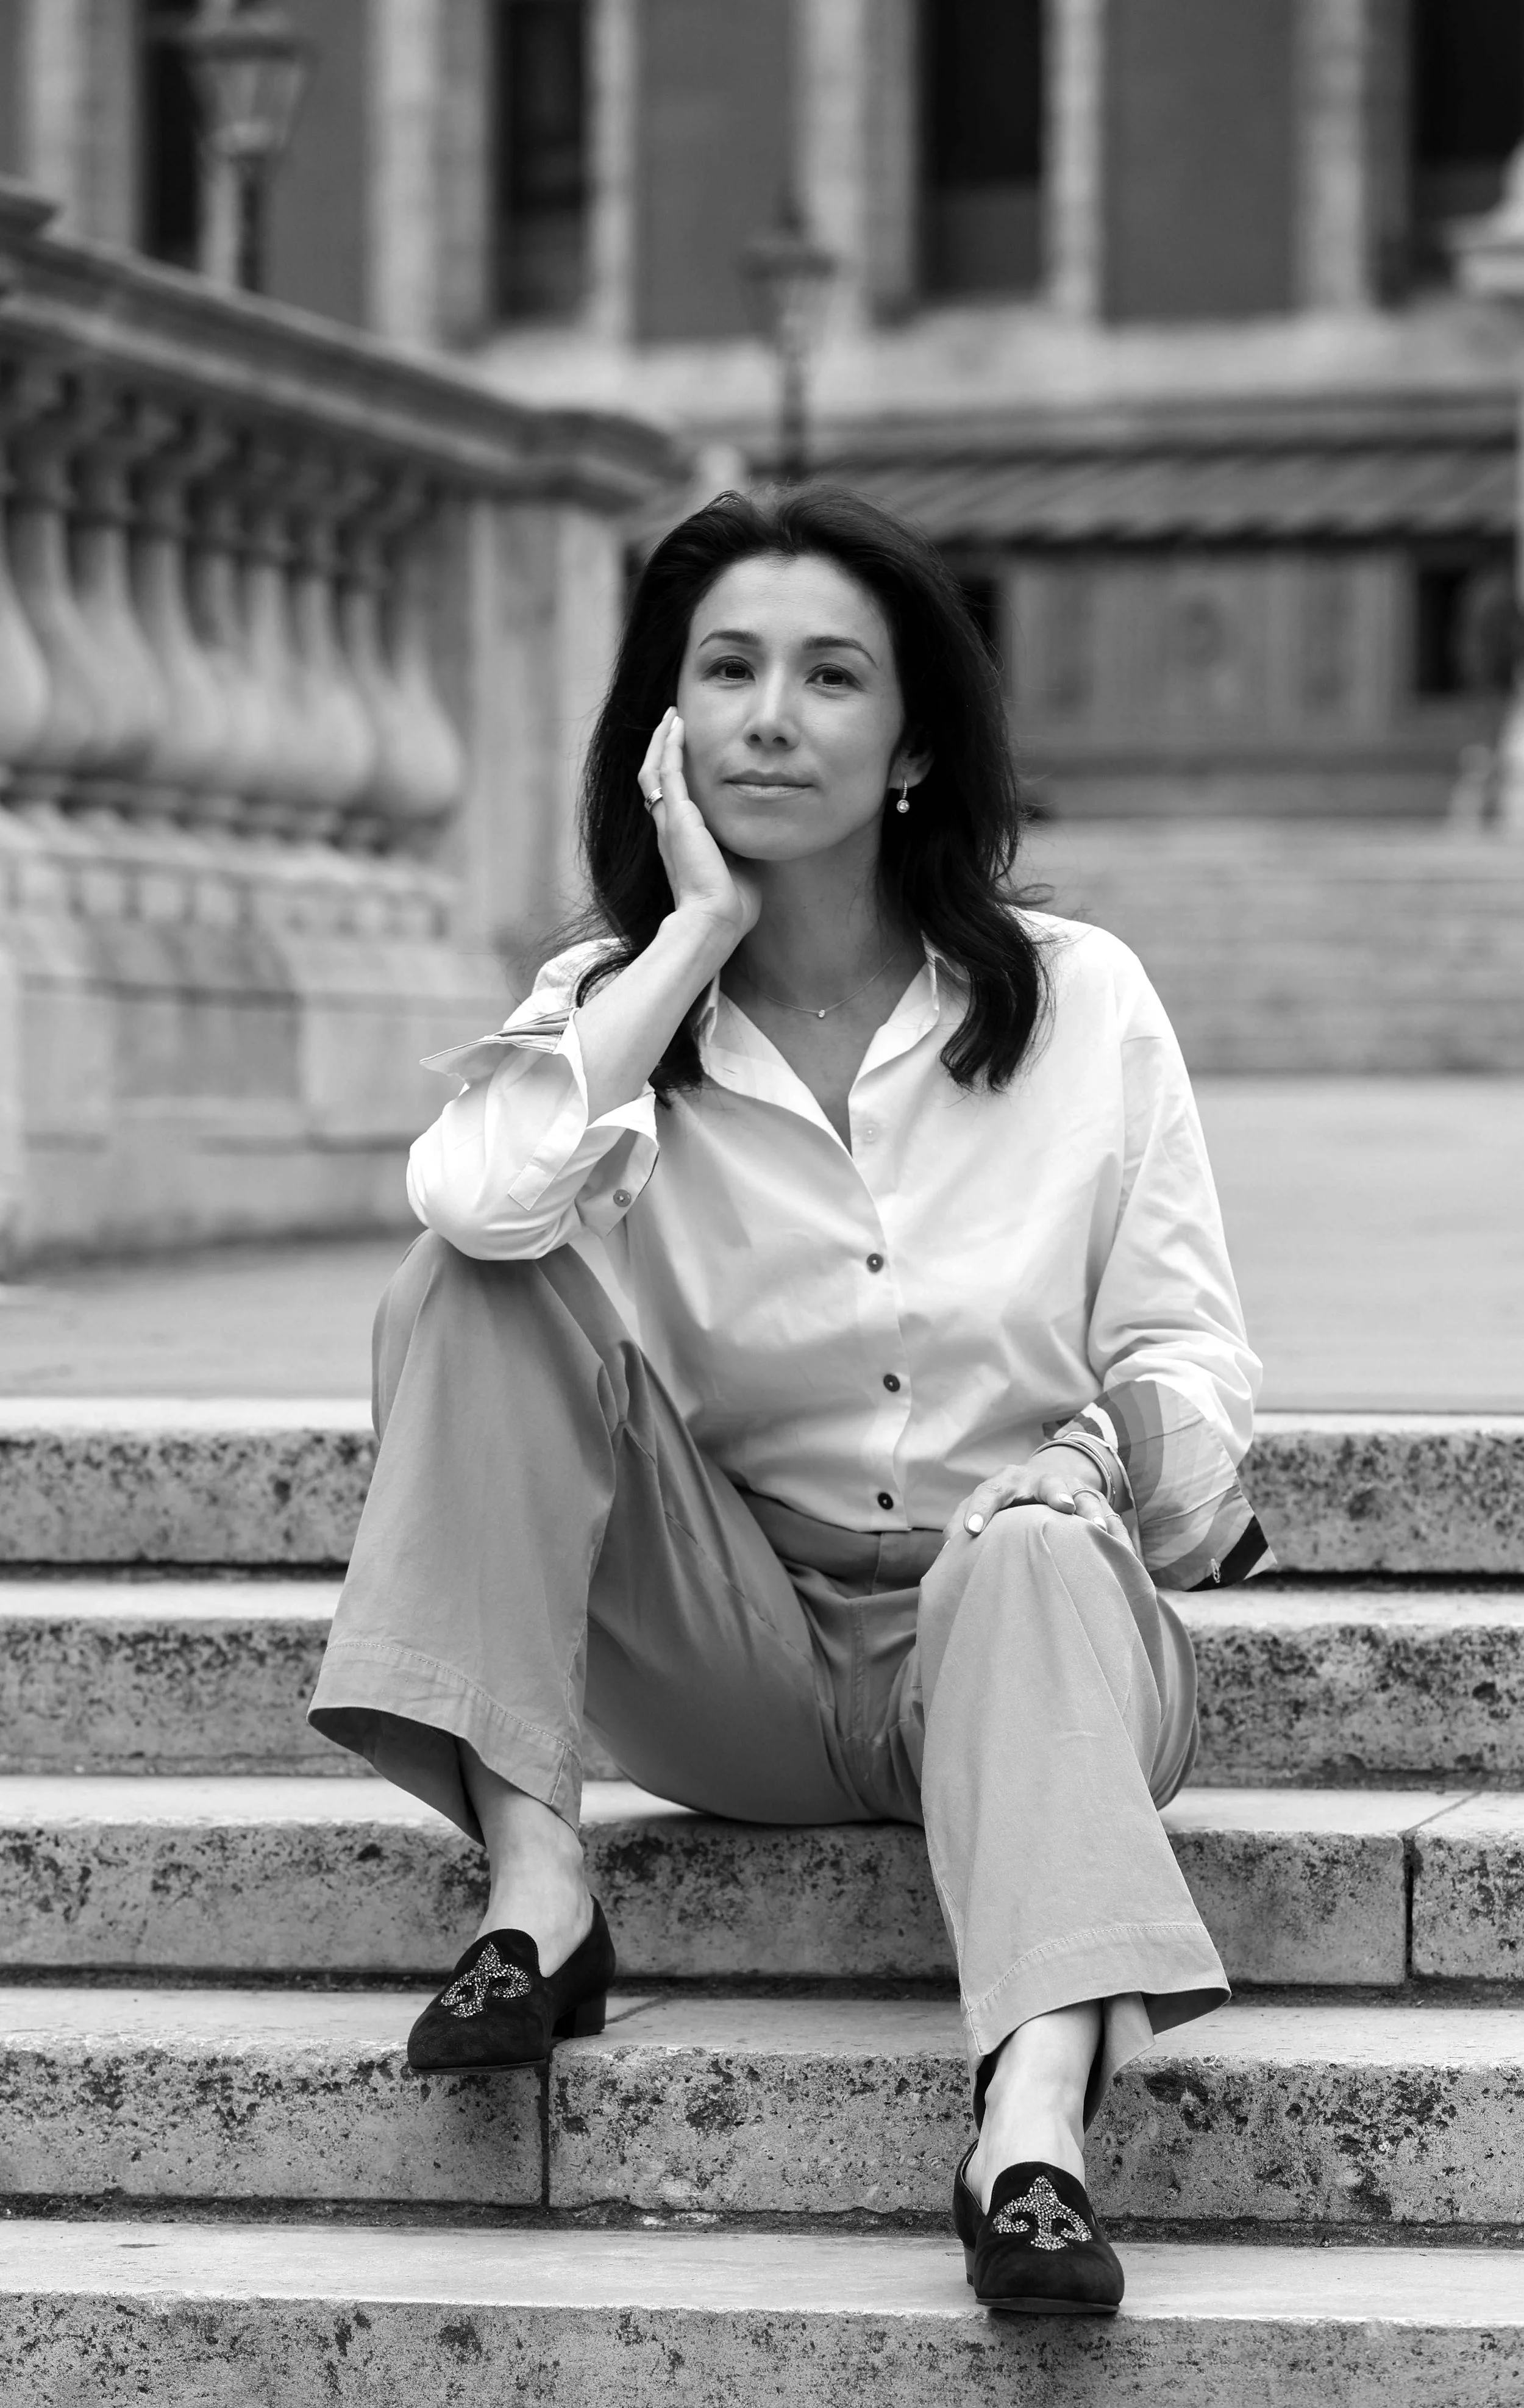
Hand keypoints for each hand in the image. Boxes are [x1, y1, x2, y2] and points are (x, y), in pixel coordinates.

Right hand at [639, 708, 759, 951]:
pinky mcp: (677, 816)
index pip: (672, 799)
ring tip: (671, 716)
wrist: (715, 919)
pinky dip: (670, 745)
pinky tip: (677, 724)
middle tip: (671, 724)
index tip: (684, 753)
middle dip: (663, 750)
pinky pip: (667, 771)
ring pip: (655, 769)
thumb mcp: (738, 866)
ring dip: (662, 741)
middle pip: (655, 779)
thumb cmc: (730, 904)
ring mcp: (670, 821)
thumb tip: (756, 837)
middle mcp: (669, 828)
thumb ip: (740, 847)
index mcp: (681, 841)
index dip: (674, 774)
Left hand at [944, 1445, 1132, 1547]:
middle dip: (1055, 1491)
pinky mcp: (1093, 1502)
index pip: (990, 1491)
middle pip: (1048, 1482)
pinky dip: (1114, 1531)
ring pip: (1084, 1495)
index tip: (972, 1531)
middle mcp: (1040, 1481)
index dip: (981, 1509)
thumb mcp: (983, 1509)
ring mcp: (1071, 1489)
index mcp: (1006, 1482)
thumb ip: (961, 1527)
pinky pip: (1109, 1516)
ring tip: (1096, 1527)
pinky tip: (1120, 1548)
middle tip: (1061, 1505)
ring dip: (1090, 1509)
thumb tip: (947, 1551)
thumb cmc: (1004, 1503)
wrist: (1045, 1478)